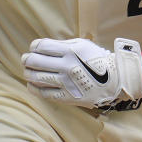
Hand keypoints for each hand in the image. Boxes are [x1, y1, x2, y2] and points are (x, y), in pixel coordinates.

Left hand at [21, 37, 141, 108]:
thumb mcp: (82, 44)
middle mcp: (66, 66)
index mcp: (69, 51)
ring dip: (28, 74)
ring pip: (36, 78)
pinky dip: (35, 88)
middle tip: (25, 60)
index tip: (33, 48)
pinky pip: (45, 93)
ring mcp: (66, 83)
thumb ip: (62, 44)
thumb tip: (41, 47)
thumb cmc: (97, 59)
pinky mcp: (68, 97)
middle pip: (35, 61)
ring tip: (28, 72)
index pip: (41, 46)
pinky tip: (32, 85)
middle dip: (26, 60)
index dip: (33, 47)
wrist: (115, 80)